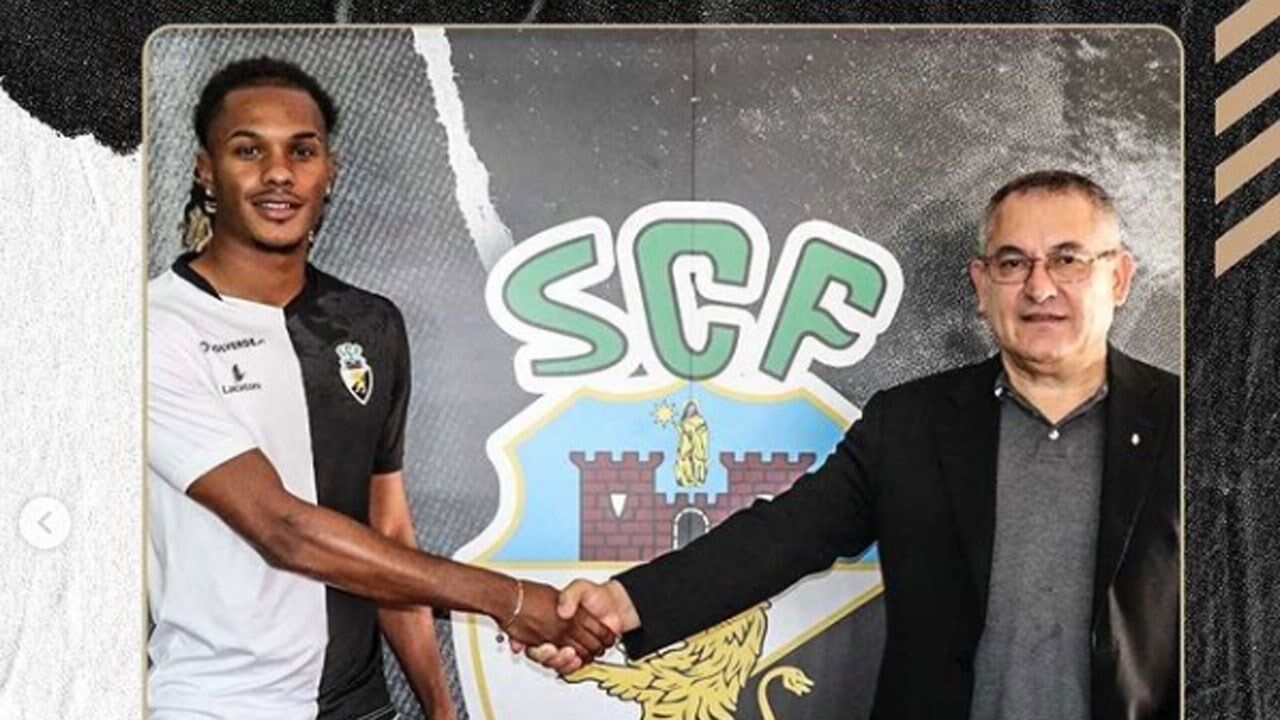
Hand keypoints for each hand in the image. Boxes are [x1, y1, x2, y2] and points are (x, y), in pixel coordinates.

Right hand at [522, 579, 639, 673]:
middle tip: (556, 649)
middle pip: (542, 654)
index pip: (530, 635)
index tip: (541, 644)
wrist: (613, 606)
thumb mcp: (580, 588)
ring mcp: (564, 645)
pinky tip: (577, 660)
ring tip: (570, 653)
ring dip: (561, 661)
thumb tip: (563, 612)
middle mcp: (554, 634)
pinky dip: (571, 666)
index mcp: (549, 618)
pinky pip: (568, 667)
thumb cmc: (593, 596)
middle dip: (548, 655)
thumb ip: (570, 596)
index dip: (529, 642)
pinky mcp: (576, 655)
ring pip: (554, 662)